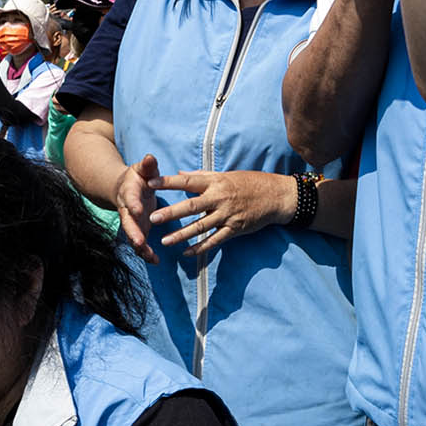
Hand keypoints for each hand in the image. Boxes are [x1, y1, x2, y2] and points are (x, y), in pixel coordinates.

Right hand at [110, 154, 161, 262]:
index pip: (130, 199)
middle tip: (139, 242)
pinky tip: (155, 261)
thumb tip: (150, 157)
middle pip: (127, 223)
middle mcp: (127, 210)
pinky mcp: (137, 230)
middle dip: (133, 233)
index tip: (138, 210)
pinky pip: (140, 244)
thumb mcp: (143, 169)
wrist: (125, 189)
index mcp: (129, 193)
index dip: (133, 205)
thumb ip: (148, 165)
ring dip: (140, 248)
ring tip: (150, 256)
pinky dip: (146, 253)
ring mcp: (131, 222)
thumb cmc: (138, 177)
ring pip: (132, 237)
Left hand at [148, 170, 295, 256]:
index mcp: (215, 182)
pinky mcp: (235, 229)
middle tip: (152, 218)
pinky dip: (201, 248)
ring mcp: (227, 215)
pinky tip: (186, 253)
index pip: (187, 181)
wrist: (276, 196)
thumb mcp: (225, 175)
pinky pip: (215, 241)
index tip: (149, 183)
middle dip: (171, 213)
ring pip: (200, 227)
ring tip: (164, 241)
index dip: (168, 182)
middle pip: (191, 206)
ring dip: (182, 234)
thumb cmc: (249, 182)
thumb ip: (201, 175)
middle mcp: (219, 198)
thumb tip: (180, 172)